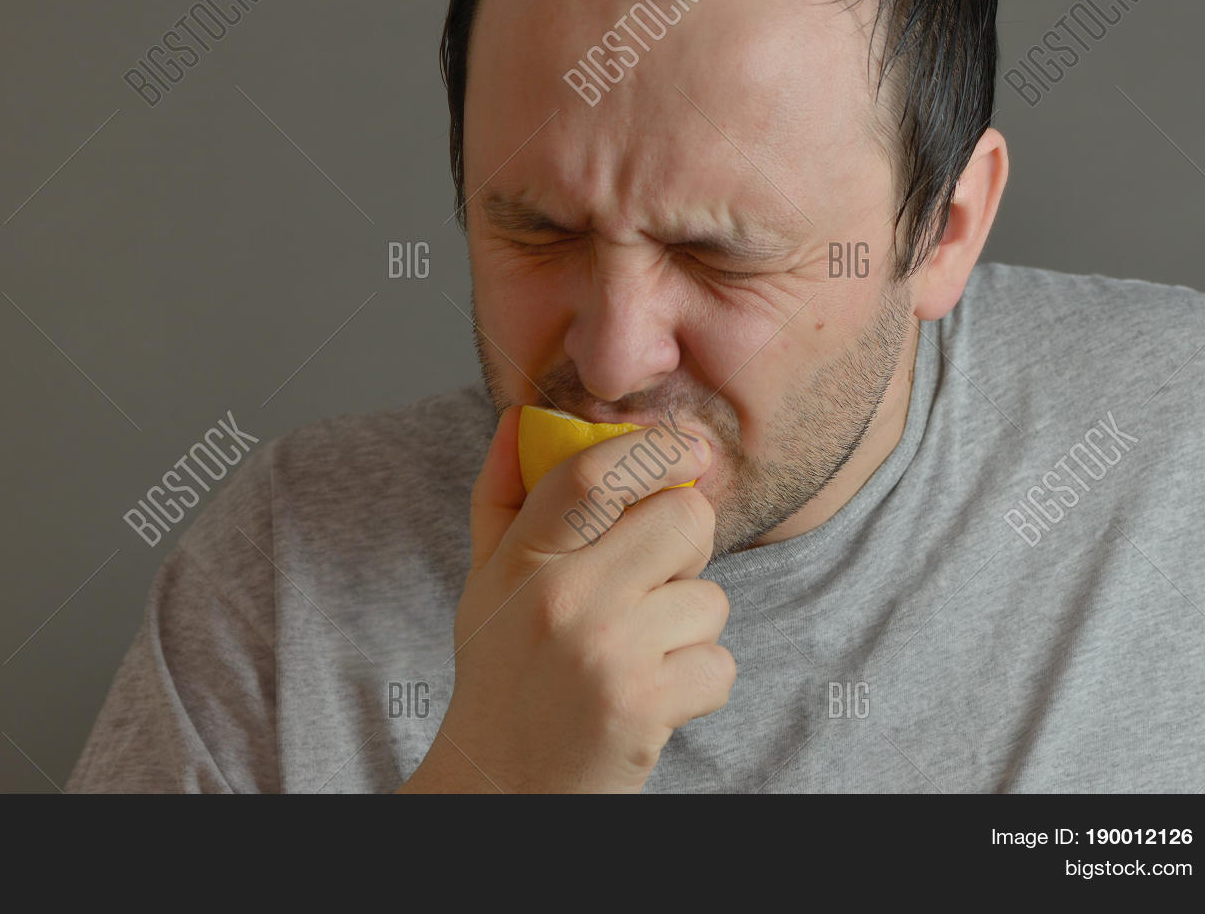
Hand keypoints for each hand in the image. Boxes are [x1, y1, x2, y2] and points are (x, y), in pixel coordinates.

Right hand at [399, 406, 734, 792]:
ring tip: (639, 654)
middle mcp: (563, 598)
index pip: (594, 475)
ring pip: (710, 599)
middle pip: (682, 519)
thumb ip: (502, 497)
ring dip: (689, 627)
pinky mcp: (646, 705)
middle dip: (686, 544)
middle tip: (657, 577)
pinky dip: (698, 683)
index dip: (655, 450)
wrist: (499, 785)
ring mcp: (607, 652)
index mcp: (524, 559)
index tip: (688, 449)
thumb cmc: (502, 672)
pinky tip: (653, 696)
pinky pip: (720, 662)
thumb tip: (517, 419)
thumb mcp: (485, 581)